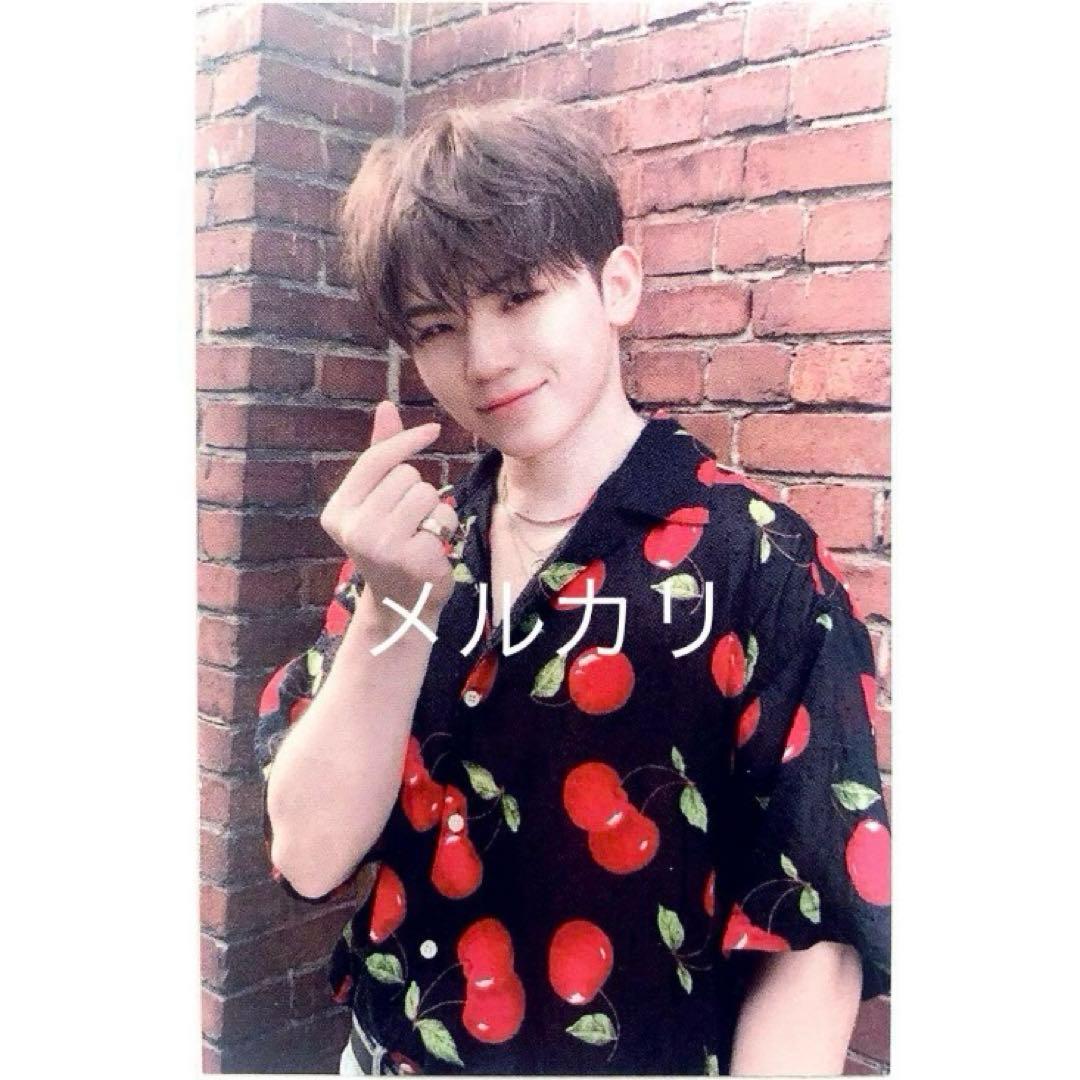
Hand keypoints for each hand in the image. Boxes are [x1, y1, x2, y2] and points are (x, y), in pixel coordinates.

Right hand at [320, 401, 458, 621]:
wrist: (402, 604)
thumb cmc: (391, 544)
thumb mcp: (378, 500)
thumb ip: (380, 453)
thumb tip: (386, 406)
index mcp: (337, 511)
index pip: (376, 460)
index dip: (406, 440)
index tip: (434, 430)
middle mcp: (354, 528)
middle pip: (405, 475)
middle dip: (417, 490)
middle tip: (409, 521)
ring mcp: (382, 545)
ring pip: (425, 492)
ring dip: (432, 509)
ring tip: (420, 532)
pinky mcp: (412, 557)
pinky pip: (442, 515)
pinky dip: (445, 527)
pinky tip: (432, 547)